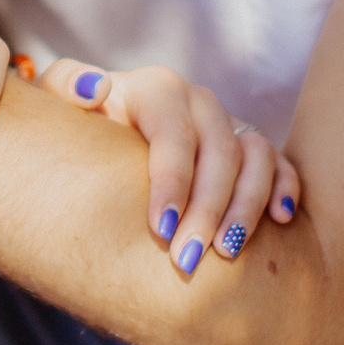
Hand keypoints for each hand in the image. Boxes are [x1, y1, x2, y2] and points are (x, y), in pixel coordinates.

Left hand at [37, 59, 300, 273]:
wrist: (98, 138)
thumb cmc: (77, 128)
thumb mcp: (58, 101)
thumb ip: (66, 85)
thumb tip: (96, 90)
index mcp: (156, 88)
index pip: (174, 134)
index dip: (172, 181)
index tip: (159, 229)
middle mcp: (199, 102)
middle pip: (219, 151)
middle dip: (207, 208)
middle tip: (188, 259)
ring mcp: (228, 123)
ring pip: (256, 156)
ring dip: (247, 205)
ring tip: (229, 251)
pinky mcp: (249, 147)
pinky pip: (279, 162)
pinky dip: (286, 188)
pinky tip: (281, 222)